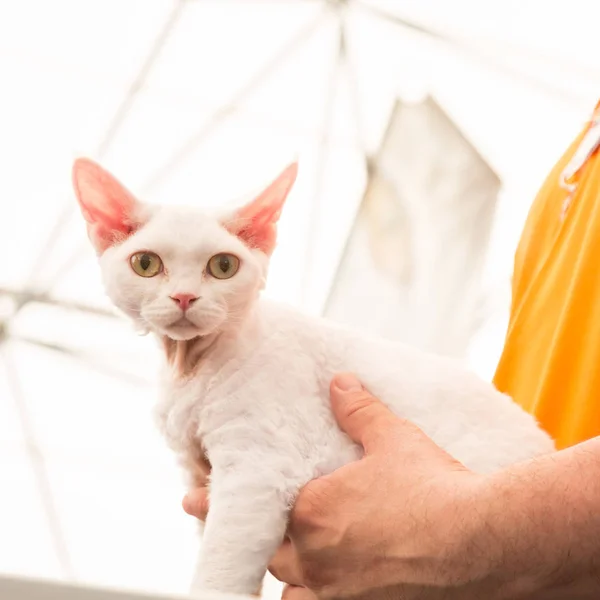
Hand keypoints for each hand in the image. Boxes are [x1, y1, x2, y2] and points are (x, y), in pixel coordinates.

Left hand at [183, 374, 486, 598]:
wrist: (480, 539)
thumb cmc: (433, 484)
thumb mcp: (392, 436)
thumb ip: (358, 409)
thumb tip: (339, 381)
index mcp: (314, 511)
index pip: (248, 505)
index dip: (213, 499)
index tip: (189, 496)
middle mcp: (317, 559)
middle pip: (267, 551)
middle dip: (251, 539)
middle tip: (240, 530)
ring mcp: (339, 594)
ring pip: (290, 592)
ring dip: (286, 577)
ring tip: (289, 564)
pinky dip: (316, 598)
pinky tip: (327, 586)